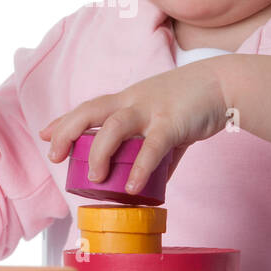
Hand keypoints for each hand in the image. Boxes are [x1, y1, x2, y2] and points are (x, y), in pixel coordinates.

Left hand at [37, 59, 230, 194]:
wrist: (225, 83)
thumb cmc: (194, 102)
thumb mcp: (165, 122)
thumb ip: (155, 151)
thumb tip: (147, 184)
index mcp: (129, 99)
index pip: (89, 108)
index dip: (64, 121)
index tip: (45, 135)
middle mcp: (133, 101)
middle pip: (90, 111)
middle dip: (66, 132)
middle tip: (54, 155)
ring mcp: (151, 110)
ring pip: (114, 127)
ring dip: (98, 153)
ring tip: (93, 178)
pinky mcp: (172, 123)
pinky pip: (152, 148)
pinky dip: (140, 168)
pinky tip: (132, 187)